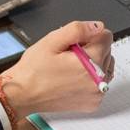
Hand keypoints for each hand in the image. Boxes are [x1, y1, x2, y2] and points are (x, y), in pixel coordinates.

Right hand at [0, 21, 114, 114]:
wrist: (22, 95)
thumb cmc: (33, 70)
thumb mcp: (51, 41)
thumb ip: (77, 30)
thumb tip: (97, 26)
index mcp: (91, 62)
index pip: (106, 37)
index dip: (88, 35)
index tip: (74, 43)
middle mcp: (99, 80)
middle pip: (107, 52)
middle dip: (90, 49)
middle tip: (68, 56)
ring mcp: (97, 94)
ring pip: (106, 67)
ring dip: (93, 63)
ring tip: (70, 68)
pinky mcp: (93, 103)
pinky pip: (101, 83)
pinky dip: (91, 78)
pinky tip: (73, 79)